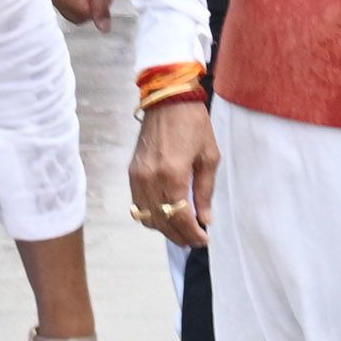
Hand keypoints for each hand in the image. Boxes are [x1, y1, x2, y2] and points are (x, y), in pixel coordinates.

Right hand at [130, 96, 217, 247]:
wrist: (168, 100)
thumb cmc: (193, 124)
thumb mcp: (208, 157)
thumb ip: (205, 191)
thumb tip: (204, 218)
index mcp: (172, 174)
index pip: (179, 217)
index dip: (192, 233)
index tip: (204, 239)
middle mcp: (150, 179)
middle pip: (162, 222)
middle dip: (180, 236)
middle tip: (195, 241)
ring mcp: (137, 177)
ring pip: (147, 217)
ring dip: (165, 229)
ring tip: (182, 232)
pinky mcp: (132, 173)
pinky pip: (138, 205)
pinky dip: (152, 216)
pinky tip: (166, 216)